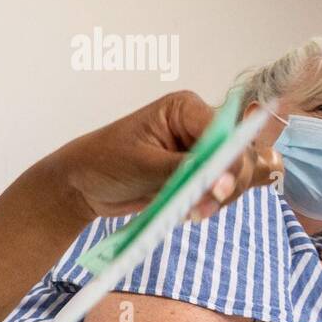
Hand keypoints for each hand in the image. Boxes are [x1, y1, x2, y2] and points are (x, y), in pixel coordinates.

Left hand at [54, 90, 282, 223]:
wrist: (83, 185)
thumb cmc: (103, 162)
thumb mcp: (143, 164)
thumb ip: (184, 168)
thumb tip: (220, 174)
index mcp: (186, 109)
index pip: (226, 131)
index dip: (229, 160)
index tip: (219, 186)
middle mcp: (199, 126)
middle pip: (239, 154)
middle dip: (227, 183)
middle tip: (203, 207)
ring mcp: (200, 152)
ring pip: (236, 175)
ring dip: (219, 197)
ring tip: (191, 213)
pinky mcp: (198, 175)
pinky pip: (222, 189)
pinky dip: (212, 203)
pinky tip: (192, 212)